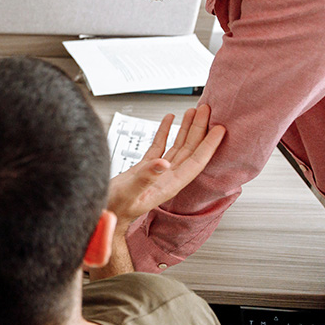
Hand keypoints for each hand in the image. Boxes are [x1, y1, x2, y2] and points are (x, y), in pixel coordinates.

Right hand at [107, 104, 225, 228]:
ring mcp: (158, 171)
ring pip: (178, 146)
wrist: (105, 214)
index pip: (196, 161)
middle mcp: (168, 177)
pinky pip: (161, 146)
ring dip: (186, 129)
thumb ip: (145, 178)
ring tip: (193, 112)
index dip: (208, 145)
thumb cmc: (115, 209)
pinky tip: (169, 121)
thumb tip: (162, 164)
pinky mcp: (146, 167)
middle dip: (199, 129)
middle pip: (190, 150)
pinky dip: (166, 132)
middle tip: (206, 111)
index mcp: (170, 184)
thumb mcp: (129, 193)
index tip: (219, 129)